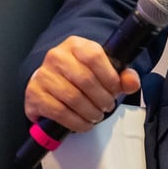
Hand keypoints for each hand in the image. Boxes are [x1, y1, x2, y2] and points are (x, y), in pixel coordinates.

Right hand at [23, 36, 141, 132]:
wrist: (53, 80)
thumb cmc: (80, 74)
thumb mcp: (103, 69)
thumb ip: (123, 75)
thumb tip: (132, 82)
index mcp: (75, 45)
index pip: (94, 56)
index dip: (109, 77)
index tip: (116, 90)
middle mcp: (56, 56)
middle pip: (85, 80)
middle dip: (102, 98)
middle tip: (108, 106)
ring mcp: (43, 75)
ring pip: (73, 98)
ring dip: (90, 112)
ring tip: (97, 115)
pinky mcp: (35, 94)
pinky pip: (59, 112)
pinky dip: (76, 122)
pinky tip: (84, 123)